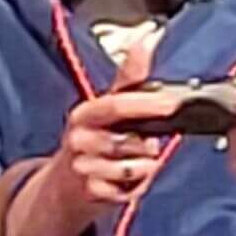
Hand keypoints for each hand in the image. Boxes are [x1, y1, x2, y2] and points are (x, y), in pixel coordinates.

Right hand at [5, 42, 182, 235]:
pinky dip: (136, 187)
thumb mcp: (105, 109)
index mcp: (84, 114)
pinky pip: (132, 190)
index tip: (171, 105)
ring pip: (137, 168)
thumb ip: (129, 78)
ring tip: (133, 164)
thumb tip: (146, 41)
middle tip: (144, 146)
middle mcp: (79, 140)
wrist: (64, 187)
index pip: (117, 105)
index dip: (146, 105)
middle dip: (148, 146)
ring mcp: (83, 168)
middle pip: (133, 141)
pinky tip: (125, 181)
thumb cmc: (92, 141)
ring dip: (145, 168)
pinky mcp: (92, 194)